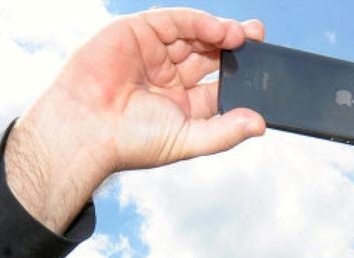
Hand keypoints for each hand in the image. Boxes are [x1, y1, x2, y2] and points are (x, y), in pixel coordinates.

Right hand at [6, 8, 266, 228]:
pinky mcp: (137, 33)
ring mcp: (153, 53)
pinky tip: (217, 29)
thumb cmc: (131, 142)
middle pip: (211, 53)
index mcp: (182, 104)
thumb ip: (224, 132)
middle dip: (236, 45)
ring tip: (240, 35)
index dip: (243, 74)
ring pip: (194, 34)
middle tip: (258, 38)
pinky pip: (173, 21)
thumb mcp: (187, 139)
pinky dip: (197, 22)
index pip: (220, 83)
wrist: (86, 129)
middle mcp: (170, 76)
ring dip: (219, 32)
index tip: (266, 69)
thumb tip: (260, 124)